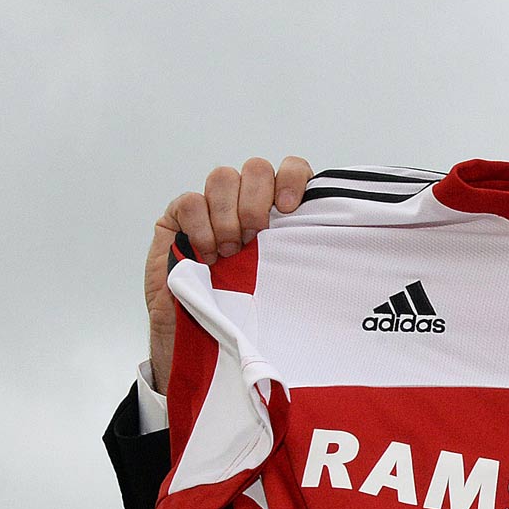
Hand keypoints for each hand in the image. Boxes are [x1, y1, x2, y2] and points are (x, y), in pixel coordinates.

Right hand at [145, 156, 311, 392]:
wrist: (203, 341)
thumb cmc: (248, 312)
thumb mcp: (283, 280)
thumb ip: (297, 252)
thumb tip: (329, 238)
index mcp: (278, 212)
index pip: (292, 169)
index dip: (293, 178)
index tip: (290, 208)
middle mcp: (246, 203)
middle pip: (256, 168)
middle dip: (256, 200)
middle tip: (253, 236)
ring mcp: (212, 207)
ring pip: (223, 178)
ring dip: (228, 215)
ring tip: (229, 251)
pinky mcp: (178, 218)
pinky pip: (191, 201)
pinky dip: (200, 226)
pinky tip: (206, 254)